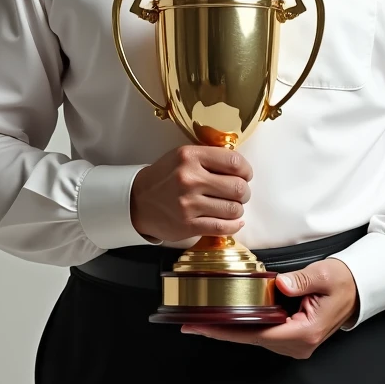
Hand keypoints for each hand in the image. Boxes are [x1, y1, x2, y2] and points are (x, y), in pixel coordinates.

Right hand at [130, 144, 251, 242]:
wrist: (137, 200)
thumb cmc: (165, 176)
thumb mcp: (183, 156)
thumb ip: (210, 157)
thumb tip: (241, 167)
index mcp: (190, 156)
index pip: (234, 162)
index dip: (246, 170)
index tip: (245, 175)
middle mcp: (189, 179)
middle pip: (238, 187)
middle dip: (244, 192)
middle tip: (240, 193)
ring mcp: (188, 204)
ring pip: (233, 209)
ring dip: (237, 209)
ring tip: (231, 207)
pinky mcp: (188, 225)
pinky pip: (222, 227)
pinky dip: (233, 225)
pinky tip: (233, 222)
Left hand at [181, 258, 358, 358]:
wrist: (358, 288)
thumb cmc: (343, 281)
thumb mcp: (324, 275)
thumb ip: (302, 280)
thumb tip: (280, 283)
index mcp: (304, 332)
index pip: (256, 334)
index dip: (227, 330)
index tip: (204, 326)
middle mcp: (297, 343)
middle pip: (251, 338)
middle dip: (221, 330)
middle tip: (192, 323)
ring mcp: (294, 342)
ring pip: (254, 337)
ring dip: (230, 329)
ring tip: (203, 320)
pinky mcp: (291, 335)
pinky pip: (262, 331)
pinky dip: (243, 325)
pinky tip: (227, 318)